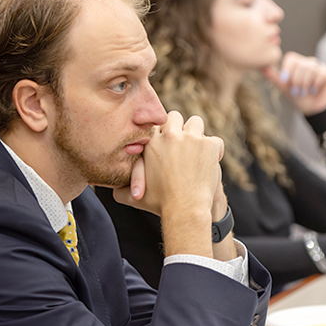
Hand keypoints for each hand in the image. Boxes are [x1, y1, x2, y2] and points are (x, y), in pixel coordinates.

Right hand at [113, 111, 222, 232]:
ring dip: (197, 134)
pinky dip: (215, 149)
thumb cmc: (159, 204)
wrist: (184, 209)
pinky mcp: (209, 145)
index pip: (157, 124)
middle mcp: (170, 135)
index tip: (169, 140)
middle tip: (184, 141)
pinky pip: (215, 140)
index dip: (163, 132)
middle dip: (179, 127)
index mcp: (151, 142)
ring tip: (198, 148)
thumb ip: (120, 190)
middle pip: (175, 116)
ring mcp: (192, 138)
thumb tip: (110, 188)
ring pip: (196, 122)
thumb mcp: (132, 197)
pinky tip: (212, 159)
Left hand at [262, 51, 325, 114]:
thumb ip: (274, 77)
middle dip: (296, 81)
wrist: (312, 110)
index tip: (287, 82)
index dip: (288, 70)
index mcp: (297, 63)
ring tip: (306, 91)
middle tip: (298, 90)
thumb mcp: (284, 87)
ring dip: (305, 85)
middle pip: (300, 64)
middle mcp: (309, 62)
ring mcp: (319, 67)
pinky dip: (315, 85)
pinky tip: (315, 90)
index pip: (291, 57)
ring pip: (310, 69)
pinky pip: (320, 74)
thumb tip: (262, 66)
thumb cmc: (298, 98)